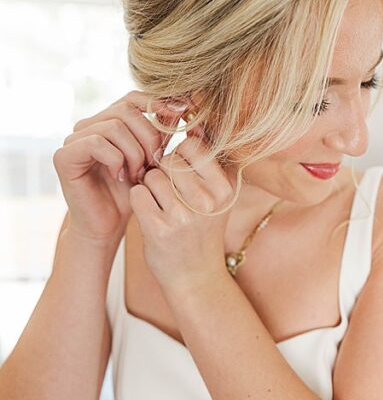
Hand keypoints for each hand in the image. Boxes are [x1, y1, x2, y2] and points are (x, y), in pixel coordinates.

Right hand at [53, 91, 185, 245]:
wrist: (109, 225)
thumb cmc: (134, 193)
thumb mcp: (155, 159)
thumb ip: (163, 134)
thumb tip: (181, 105)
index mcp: (109, 122)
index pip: (134, 98)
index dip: (158, 104)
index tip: (182, 115)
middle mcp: (88, 125)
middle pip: (126, 110)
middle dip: (149, 137)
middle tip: (154, 164)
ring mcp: (74, 139)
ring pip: (114, 127)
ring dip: (134, 153)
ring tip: (138, 174)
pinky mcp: (64, 156)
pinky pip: (97, 143)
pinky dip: (116, 160)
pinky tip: (120, 177)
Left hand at [129, 120, 237, 287]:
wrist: (196, 277)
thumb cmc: (203, 229)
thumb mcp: (217, 196)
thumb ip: (208, 162)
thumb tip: (194, 122)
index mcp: (226, 188)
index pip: (195, 146)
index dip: (181, 155)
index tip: (182, 173)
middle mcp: (209, 200)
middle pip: (171, 159)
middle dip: (164, 171)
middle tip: (170, 192)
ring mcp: (185, 216)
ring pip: (152, 175)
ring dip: (149, 186)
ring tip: (161, 203)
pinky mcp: (160, 229)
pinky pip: (138, 193)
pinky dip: (138, 200)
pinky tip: (150, 213)